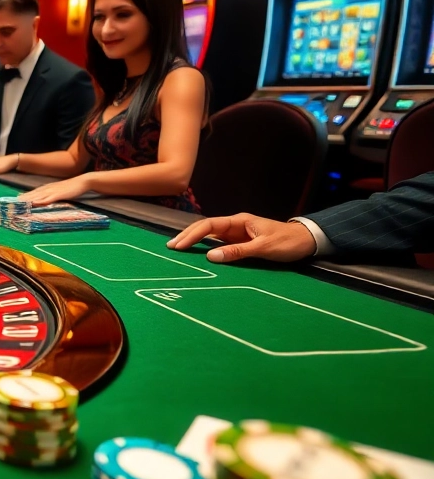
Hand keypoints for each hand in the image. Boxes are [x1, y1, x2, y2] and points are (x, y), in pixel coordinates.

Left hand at [18, 175, 90, 205]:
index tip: (14, 200)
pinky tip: (35, 203)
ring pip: (38, 196)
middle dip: (22, 199)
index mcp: (46, 187)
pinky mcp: (59, 194)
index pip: (32, 192)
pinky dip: (41, 201)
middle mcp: (47, 188)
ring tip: (19, 203)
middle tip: (12, 203)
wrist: (82, 182)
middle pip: (32, 194)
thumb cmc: (71, 187)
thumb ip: (50, 195)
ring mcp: (53, 191)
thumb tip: (42, 200)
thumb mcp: (58, 190)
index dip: (23, 196)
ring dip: (29, 200)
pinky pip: (49, 198)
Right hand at [167, 214, 317, 262]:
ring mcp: (238, 234)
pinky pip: (219, 244)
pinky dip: (206, 248)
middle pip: (205, 228)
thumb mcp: (263, 248)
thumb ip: (237, 252)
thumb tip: (210, 257)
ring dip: (194, 241)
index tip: (179, 245)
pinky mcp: (241, 242)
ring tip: (178, 249)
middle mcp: (236, 226)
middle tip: (171, 247)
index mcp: (239, 221)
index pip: (209, 225)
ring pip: (211, 236)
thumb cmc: (287, 242)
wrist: (307, 241)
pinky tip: (197, 253)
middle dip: (187, 236)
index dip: (192, 235)